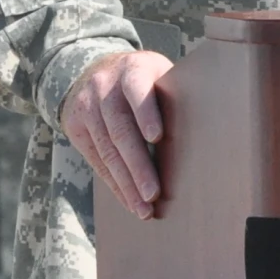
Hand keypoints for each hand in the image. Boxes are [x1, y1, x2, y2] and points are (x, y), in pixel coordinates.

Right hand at [60, 50, 173, 219]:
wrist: (94, 69)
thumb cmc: (143, 78)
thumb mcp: (157, 72)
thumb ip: (171, 93)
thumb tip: (205, 129)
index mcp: (132, 70)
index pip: (137, 91)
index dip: (146, 114)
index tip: (157, 137)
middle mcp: (104, 87)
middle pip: (121, 130)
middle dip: (137, 166)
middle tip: (153, 194)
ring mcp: (86, 107)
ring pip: (107, 151)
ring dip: (126, 184)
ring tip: (143, 208)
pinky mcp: (74, 126)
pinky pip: (96, 160)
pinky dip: (114, 183)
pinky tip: (128, 200)